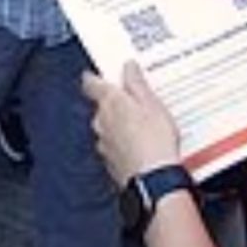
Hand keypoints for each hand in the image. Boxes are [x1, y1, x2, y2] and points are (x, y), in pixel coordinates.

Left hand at [81, 62, 182, 186]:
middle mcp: (101, 122)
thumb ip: (136, 83)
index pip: (92, 84)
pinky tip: (141, 145)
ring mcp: (104, 143)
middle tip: (135, 100)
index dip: (93, 77)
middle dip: (115, 103)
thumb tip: (128, 68)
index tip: (95, 74)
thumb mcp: (152, 103)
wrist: (153, 178)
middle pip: (102, 106)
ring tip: (145, 126)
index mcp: (110, 102)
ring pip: (108, 128)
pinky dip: (124, 143)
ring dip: (120, 125)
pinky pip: (115, 146)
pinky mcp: (111, 161)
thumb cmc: (154, 141)